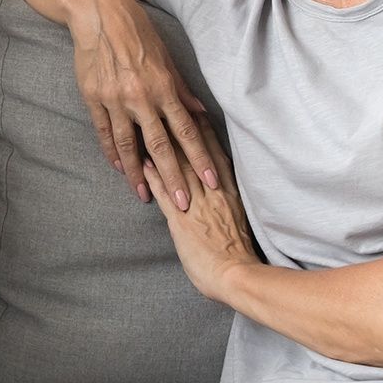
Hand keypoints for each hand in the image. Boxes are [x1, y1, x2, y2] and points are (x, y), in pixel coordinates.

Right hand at [71, 0, 217, 208]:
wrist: (98, 13)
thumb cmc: (136, 30)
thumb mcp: (165, 56)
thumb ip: (181, 88)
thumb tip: (200, 111)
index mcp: (163, 87)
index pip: (186, 130)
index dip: (199, 158)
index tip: (211, 182)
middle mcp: (140, 97)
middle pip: (160, 146)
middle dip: (173, 177)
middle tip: (183, 205)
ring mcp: (114, 100)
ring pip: (129, 145)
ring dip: (138, 174)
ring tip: (144, 196)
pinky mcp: (93, 99)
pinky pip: (105, 132)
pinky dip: (112, 153)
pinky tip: (120, 168)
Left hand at [142, 116, 256, 300]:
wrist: (238, 276)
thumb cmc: (241, 254)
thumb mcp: (239, 219)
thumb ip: (229, 200)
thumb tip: (222, 187)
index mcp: (229, 192)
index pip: (215, 154)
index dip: (204, 132)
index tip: (195, 111)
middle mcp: (212, 192)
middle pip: (194, 154)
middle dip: (179, 128)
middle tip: (168, 106)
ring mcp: (195, 205)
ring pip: (177, 168)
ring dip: (161, 147)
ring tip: (148, 125)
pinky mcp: (180, 221)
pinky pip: (164, 194)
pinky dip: (153, 177)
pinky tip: (141, 163)